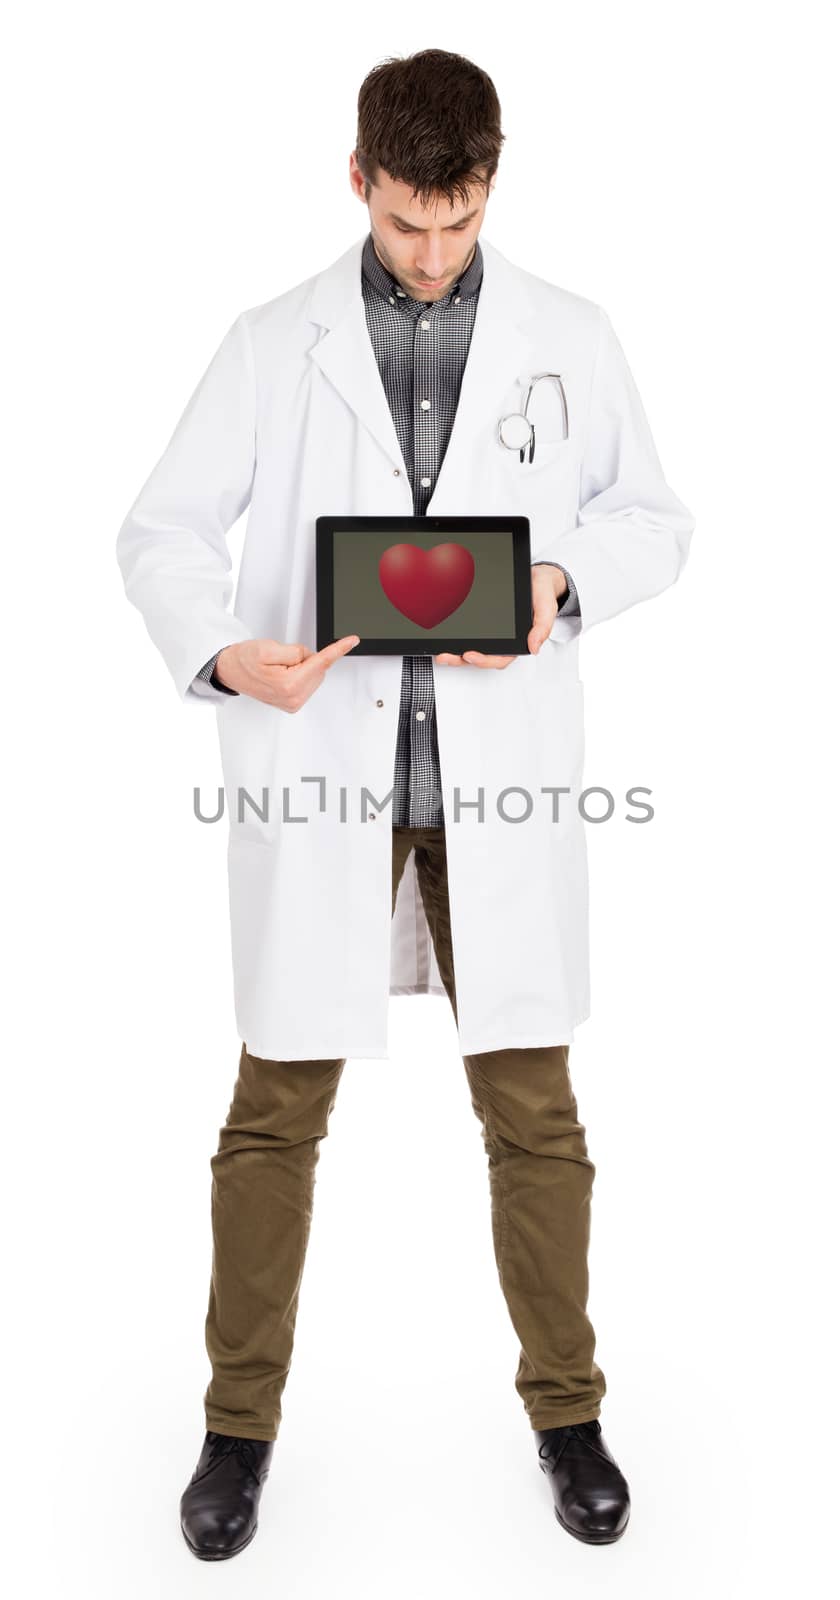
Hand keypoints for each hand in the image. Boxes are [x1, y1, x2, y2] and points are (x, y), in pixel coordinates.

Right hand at [215, 635, 359, 709]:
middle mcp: (293, 699)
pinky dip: (299, 673)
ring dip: (301, 665)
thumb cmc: (244, 660)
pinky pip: (308, 680)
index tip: (352, 641)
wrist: (230, 671)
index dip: (338, 649)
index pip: (320, 663)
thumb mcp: (268, 648)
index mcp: (289, 686)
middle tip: (281, 657)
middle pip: (318, 668)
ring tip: (278, 666)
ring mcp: (293, 703)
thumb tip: (310, 657)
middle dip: (304, 658)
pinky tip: (282, 673)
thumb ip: (295, 651)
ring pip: (314, 674)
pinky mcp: (293, 703)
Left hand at [434, 564, 566, 668]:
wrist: (538, 577)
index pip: (499, 659)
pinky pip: (468, 632)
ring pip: (471, 648)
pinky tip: (443, 636)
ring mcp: (492, 632)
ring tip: (441, 652)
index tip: (469, 655)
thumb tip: (534, 647)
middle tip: (446, 656)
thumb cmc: (542, 593)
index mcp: (517, 642)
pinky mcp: (483, 621)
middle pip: (480, 657)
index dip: (484, 660)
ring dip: (455, 653)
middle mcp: (503, 640)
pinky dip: (455, 636)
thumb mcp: (547, 608)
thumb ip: (542, 627)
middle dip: (461, 660)